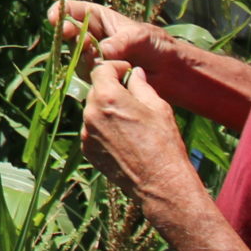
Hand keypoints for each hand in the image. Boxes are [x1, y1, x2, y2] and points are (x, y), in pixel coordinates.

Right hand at [50, 0, 166, 72]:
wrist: (171, 71)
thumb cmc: (156, 44)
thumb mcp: (140, 36)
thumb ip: (120, 42)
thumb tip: (101, 51)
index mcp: (98, 18)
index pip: (73, 10)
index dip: (61, 12)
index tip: (55, 18)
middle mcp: (92, 36)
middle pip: (69, 33)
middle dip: (69, 35)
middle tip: (76, 37)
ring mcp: (93, 56)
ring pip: (75, 55)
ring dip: (82, 56)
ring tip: (98, 56)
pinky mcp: (98, 75)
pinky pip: (86, 75)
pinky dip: (92, 73)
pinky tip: (105, 72)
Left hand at [78, 59, 197, 205]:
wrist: (161, 183)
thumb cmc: (164, 143)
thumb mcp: (158, 107)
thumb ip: (141, 86)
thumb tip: (134, 73)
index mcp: (107, 97)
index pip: (101, 70)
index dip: (114, 67)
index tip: (126, 71)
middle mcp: (91, 113)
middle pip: (96, 90)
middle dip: (111, 89)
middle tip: (131, 97)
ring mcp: (86, 133)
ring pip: (93, 111)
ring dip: (106, 110)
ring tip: (129, 121)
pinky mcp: (87, 150)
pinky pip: (92, 130)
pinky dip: (103, 128)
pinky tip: (123, 138)